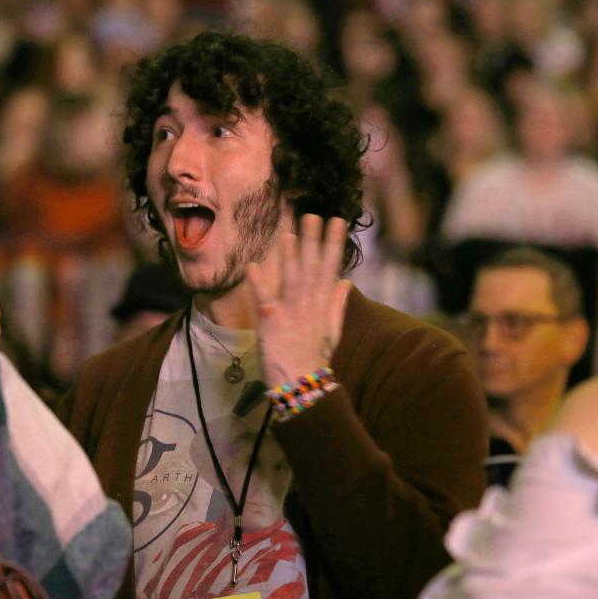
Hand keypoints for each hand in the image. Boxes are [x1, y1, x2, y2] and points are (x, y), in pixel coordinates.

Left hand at [246, 214, 350, 385]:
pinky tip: (253, 264)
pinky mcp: (271, 319)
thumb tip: (344, 282)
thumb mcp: (332, 331)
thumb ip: (337, 305)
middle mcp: (309, 303)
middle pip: (312, 266)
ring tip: (288, 232)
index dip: (333, 243)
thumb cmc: (315, 359)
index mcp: (323, 305)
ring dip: (290, 254)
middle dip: (313, 240)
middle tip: (313, 215)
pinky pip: (264, 296)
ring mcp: (291, 310)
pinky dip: (258, 281)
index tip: (337, 221)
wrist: (302, 383)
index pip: (330, 267)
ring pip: (291, 276)